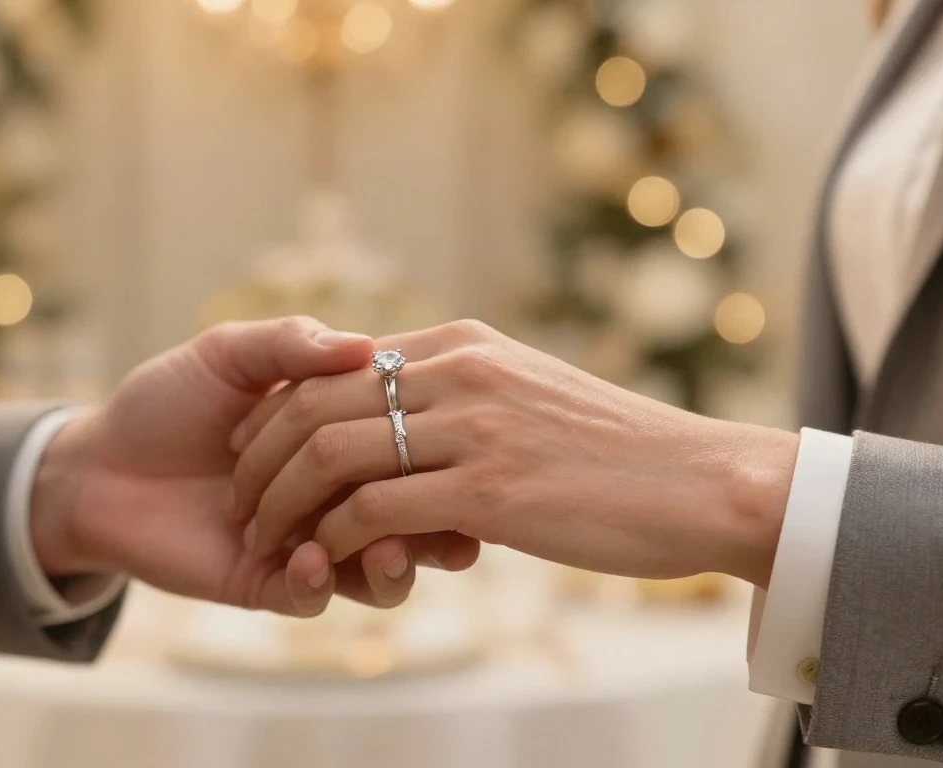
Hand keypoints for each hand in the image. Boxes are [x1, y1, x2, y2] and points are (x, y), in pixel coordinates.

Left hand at [27, 316, 477, 616]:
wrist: (98, 463)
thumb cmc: (166, 400)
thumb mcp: (229, 354)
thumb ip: (291, 345)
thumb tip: (364, 343)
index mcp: (339, 436)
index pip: (406, 444)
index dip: (435, 448)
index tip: (465, 443)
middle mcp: (334, 492)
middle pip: (412, 515)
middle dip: (440, 525)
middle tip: (457, 528)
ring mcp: (306, 540)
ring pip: (378, 570)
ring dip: (393, 563)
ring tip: (388, 548)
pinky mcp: (269, 584)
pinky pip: (314, 595)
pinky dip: (320, 579)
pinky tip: (306, 557)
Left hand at [231, 319, 798, 588]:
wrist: (702, 482)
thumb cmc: (617, 453)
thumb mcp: (529, 396)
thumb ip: (464, 396)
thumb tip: (407, 419)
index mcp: (461, 343)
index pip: (335, 364)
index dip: (280, 408)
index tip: (254, 450)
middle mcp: (458, 371)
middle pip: (315, 401)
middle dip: (261, 455)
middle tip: (240, 499)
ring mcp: (473, 426)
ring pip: (332, 454)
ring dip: (285, 503)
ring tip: (265, 539)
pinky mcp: (489, 489)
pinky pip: (375, 509)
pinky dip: (334, 539)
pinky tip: (325, 562)